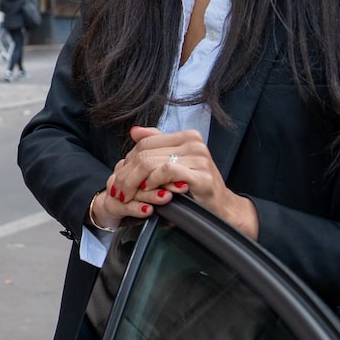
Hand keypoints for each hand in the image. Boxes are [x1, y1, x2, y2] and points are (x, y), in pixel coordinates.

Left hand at [99, 126, 259, 237]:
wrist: (221, 207)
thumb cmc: (196, 187)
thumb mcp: (174, 163)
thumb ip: (156, 146)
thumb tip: (134, 131)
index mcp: (186, 136)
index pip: (145, 143)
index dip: (128, 161)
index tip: (119, 177)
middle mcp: (194, 143)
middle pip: (145, 153)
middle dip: (126, 174)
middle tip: (118, 190)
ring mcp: (199, 158)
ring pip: (151, 162)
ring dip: (134, 181)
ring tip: (129, 194)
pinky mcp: (201, 175)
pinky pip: (166, 172)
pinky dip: (152, 181)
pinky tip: (148, 190)